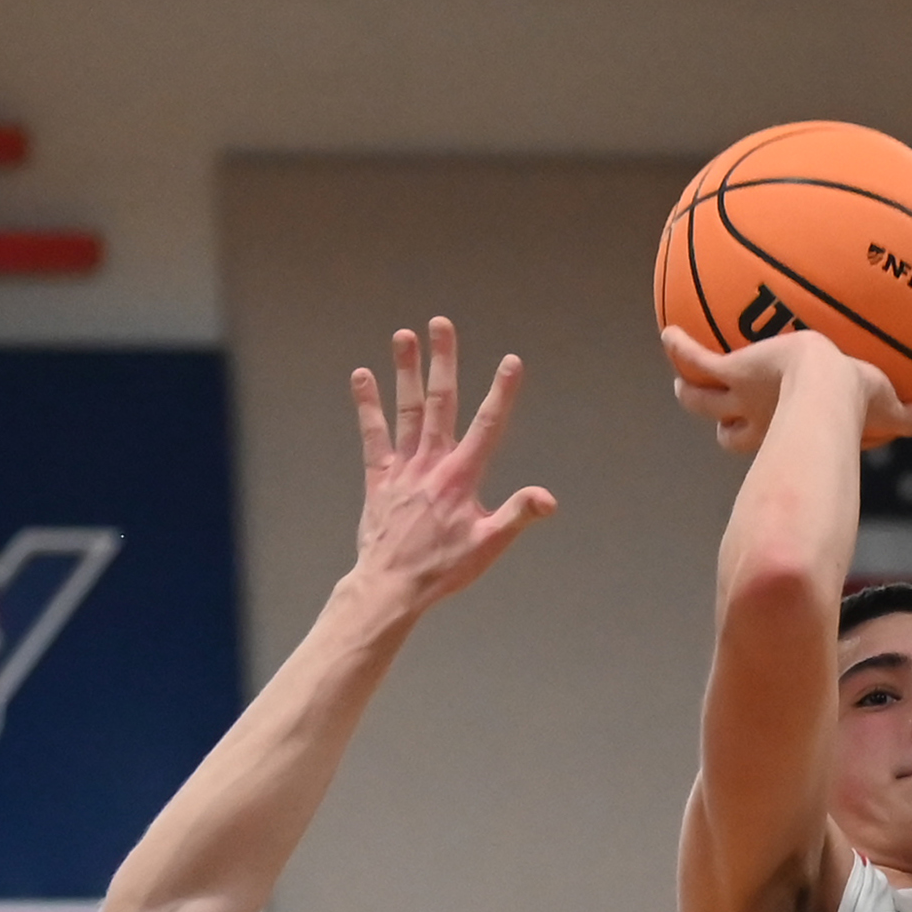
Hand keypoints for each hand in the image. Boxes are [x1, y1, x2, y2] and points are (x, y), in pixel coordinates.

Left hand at [348, 318, 554, 614]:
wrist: (391, 587)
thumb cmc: (442, 569)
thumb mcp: (487, 546)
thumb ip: (517, 516)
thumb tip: (549, 500)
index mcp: (461, 478)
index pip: (488, 426)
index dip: (502, 393)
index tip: (511, 362)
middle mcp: (431, 464)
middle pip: (440, 403)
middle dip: (443, 362)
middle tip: (441, 324)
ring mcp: (403, 469)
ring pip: (407, 411)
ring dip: (406, 372)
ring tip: (404, 336)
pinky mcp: (379, 479)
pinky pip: (373, 436)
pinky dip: (367, 406)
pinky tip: (361, 376)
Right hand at [662, 324, 911, 453]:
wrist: (826, 391)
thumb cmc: (855, 405)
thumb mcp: (887, 405)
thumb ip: (906, 415)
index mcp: (783, 428)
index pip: (761, 437)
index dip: (753, 434)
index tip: (748, 428)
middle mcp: (755, 418)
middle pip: (723, 426)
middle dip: (714, 415)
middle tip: (703, 400)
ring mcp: (740, 395)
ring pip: (698, 398)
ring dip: (687, 387)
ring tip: (679, 372)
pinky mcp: (733, 371)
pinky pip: (695, 358)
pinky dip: (680, 348)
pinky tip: (668, 331)